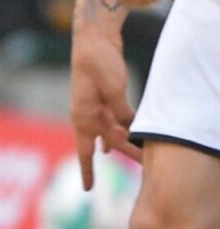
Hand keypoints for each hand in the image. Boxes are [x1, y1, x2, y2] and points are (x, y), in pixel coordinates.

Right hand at [68, 21, 138, 190]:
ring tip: (141, 157)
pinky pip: (113, 119)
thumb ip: (121, 112)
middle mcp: (86, 114)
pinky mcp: (103, 97)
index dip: (87, 171)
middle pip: (106, 141)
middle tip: (146, 166)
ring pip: (111, 130)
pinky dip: (120, 129)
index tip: (88, 190)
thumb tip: (130, 130)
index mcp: (83, 116)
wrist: (92, 39)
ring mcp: (94, 105)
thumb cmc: (99, 63)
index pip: (84, 150)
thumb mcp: (113, 90)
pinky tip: (124, 136)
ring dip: (124, 142)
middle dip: (125, 154)